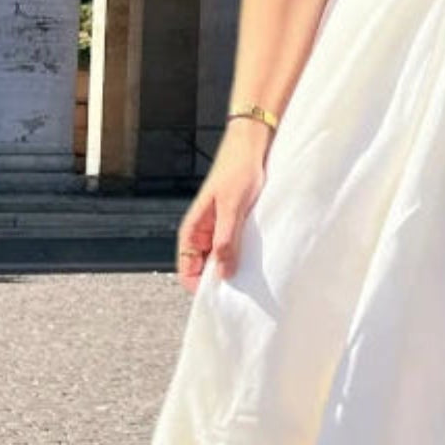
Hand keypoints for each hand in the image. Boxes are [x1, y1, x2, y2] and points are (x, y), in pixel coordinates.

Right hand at [175, 119, 272, 291]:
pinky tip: (258, 259)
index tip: (223, 298)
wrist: (251, 147)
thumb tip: (222, 274)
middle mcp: (202, 234)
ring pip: (221, 261)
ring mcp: (217, 230)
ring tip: (252, 276)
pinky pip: (234, 248)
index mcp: (192, 231)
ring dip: (233, 268)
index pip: (187, 272)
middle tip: (242, 291)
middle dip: (220, 280)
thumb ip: (226, 240)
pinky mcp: (233, 225)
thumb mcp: (232, 208)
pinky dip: (243, 255)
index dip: (201, 287)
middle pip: (204, 270)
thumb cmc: (238, 171)